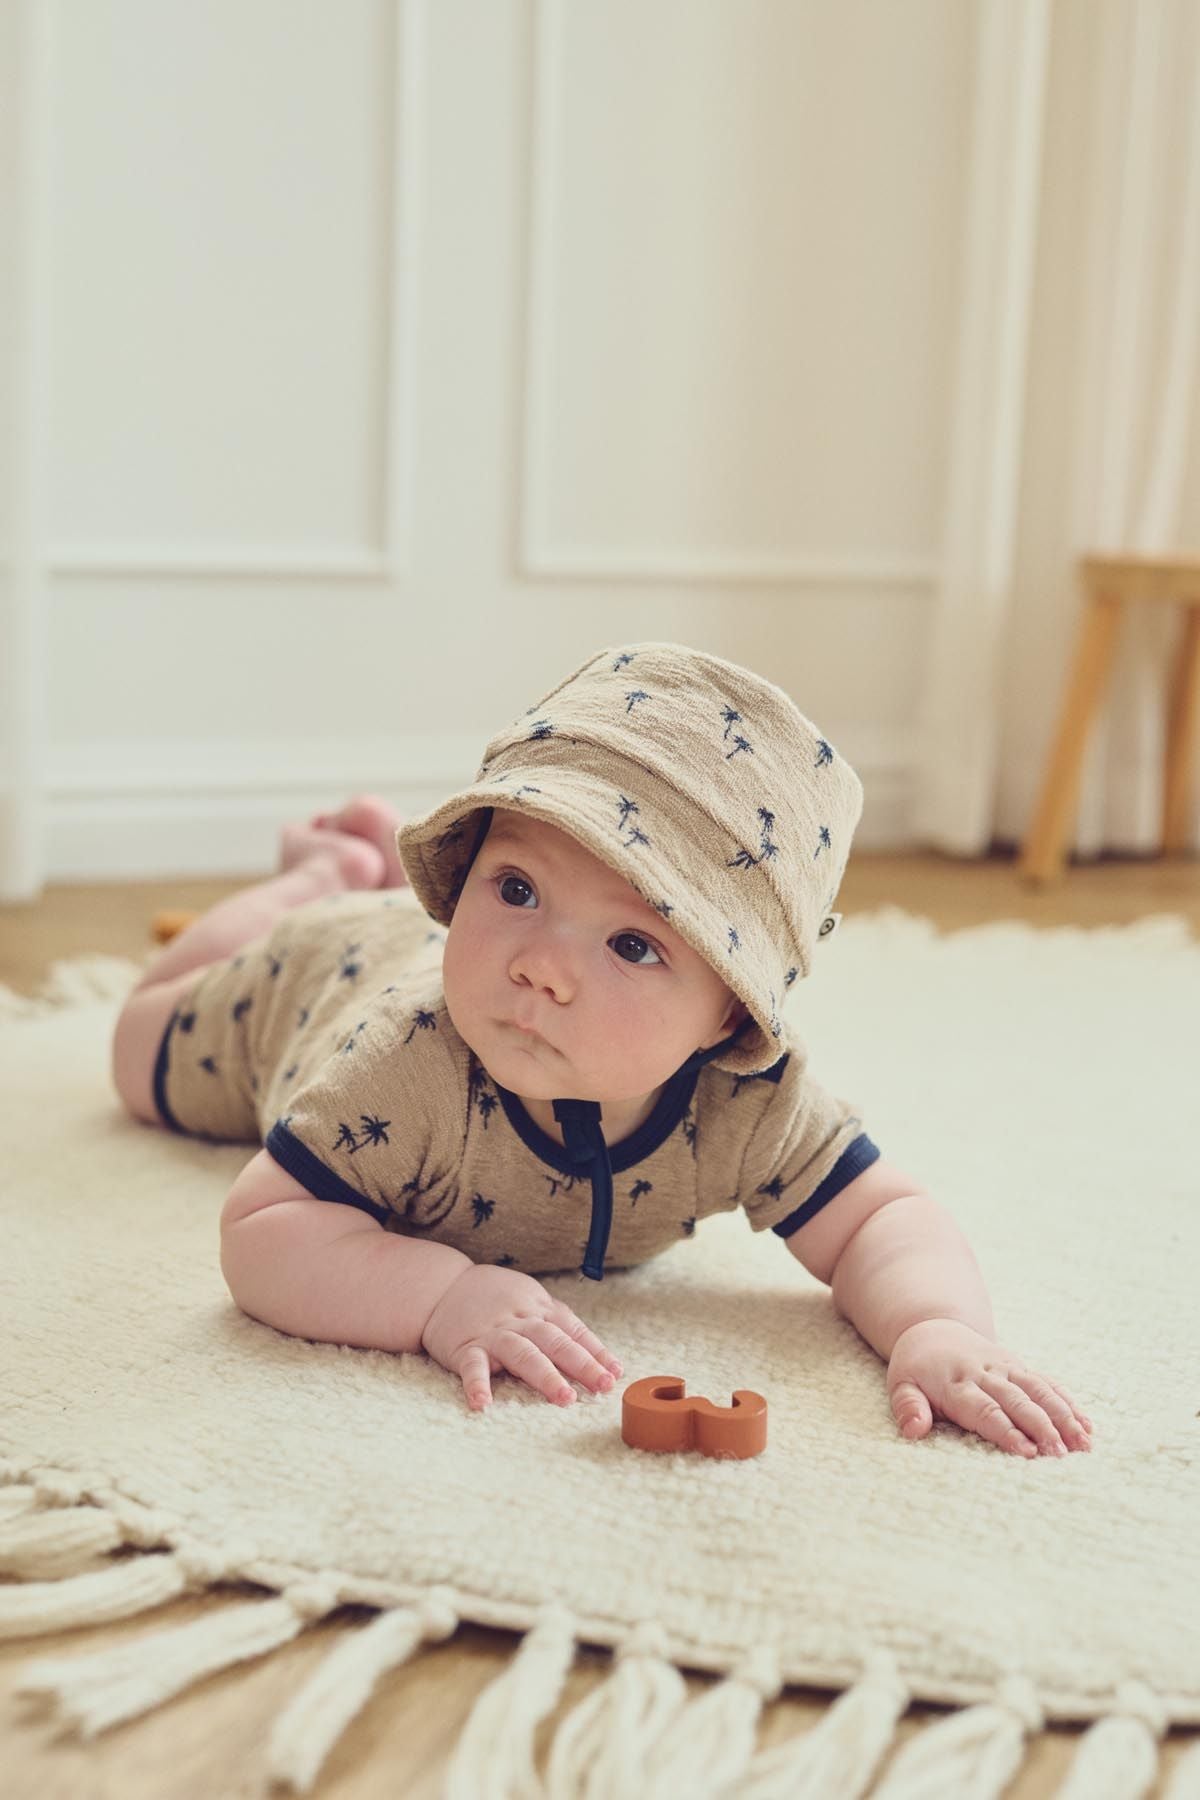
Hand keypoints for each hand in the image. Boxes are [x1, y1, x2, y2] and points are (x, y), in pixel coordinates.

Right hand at [420, 1263, 623, 1410]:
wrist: (444, 1285)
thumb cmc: (497, 1298)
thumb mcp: (532, 1301)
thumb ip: (560, 1325)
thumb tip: (599, 1356)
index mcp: (539, 1310)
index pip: (573, 1331)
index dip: (596, 1352)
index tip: (615, 1373)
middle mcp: (520, 1321)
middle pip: (554, 1341)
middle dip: (580, 1364)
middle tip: (601, 1385)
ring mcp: (493, 1334)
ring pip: (522, 1352)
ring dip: (544, 1375)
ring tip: (564, 1398)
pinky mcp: (465, 1347)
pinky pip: (472, 1367)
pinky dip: (477, 1385)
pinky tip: (483, 1404)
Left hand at [887, 1318, 1093, 1456]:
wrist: (933, 1329)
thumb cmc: (917, 1368)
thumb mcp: (901, 1384)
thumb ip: (908, 1407)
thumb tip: (914, 1431)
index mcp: (956, 1382)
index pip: (983, 1409)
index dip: (1005, 1430)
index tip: (1025, 1451)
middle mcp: (986, 1374)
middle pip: (1017, 1402)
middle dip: (1040, 1427)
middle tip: (1059, 1454)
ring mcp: (1006, 1368)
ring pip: (1039, 1391)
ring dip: (1063, 1417)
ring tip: (1083, 1445)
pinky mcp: (1020, 1367)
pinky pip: (1048, 1383)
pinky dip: (1068, 1404)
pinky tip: (1087, 1427)